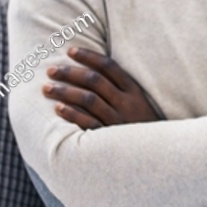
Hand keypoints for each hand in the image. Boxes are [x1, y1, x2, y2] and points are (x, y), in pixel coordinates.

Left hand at [43, 47, 159, 129]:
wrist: (159, 155)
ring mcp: (118, 120)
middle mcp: (126, 103)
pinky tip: (57, 108)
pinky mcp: (110, 138)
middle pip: (94, 81)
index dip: (88, 57)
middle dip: (69, 73)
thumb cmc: (143, 127)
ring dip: (65, 91)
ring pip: (88, 99)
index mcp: (134, 91)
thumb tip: (93, 72)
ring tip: (47, 88)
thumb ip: (121, 89)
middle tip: (50, 70)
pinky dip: (72, 114)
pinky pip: (88, 122)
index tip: (70, 51)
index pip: (108, 66)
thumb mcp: (139, 104)